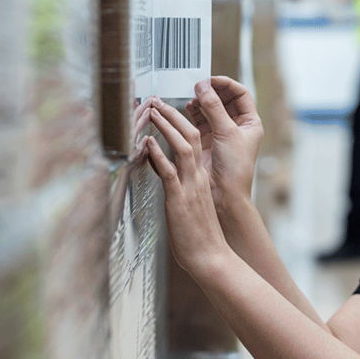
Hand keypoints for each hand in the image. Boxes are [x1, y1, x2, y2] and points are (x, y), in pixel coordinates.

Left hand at [144, 107, 228, 274]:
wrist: (211, 258)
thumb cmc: (199, 236)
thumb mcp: (189, 204)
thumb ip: (178, 185)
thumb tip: (163, 172)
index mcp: (200, 177)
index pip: (192, 141)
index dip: (179, 122)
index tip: (165, 110)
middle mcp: (197, 177)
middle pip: (189, 136)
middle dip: (172, 115)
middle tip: (157, 100)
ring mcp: (189, 187)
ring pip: (182, 148)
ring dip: (166, 127)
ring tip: (153, 111)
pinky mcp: (179, 199)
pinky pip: (169, 172)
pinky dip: (159, 155)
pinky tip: (149, 143)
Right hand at [184, 77, 262, 209]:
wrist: (225, 195)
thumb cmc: (235, 168)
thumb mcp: (226, 132)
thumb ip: (213, 108)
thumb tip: (203, 87)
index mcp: (250, 122)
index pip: (240, 94)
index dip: (227, 84)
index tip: (211, 79)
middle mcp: (237, 126)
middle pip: (224, 100)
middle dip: (212, 91)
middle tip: (198, 86)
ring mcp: (222, 133)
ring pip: (211, 109)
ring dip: (201, 102)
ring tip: (192, 97)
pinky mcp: (208, 141)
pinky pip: (200, 121)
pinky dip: (194, 113)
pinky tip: (188, 109)